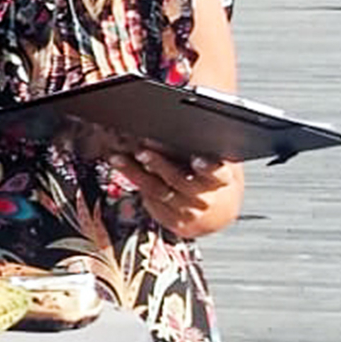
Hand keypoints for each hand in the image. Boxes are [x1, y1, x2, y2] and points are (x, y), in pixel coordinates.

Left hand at [107, 145, 242, 238]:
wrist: (218, 213)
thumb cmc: (214, 178)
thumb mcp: (220, 161)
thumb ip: (207, 147)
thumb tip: (189, 121)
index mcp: (221, 179)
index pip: (217, 174)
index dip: (207, 168)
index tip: (196, 160)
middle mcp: (205, 197)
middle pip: (180, 180)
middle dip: (159, 164)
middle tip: (142, 151)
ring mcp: (187, 210)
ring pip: (158, 191)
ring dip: (135, 173)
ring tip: (119, 158)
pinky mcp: (172, 220)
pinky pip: (150, 201)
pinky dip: (135, 183)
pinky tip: (123, 169)